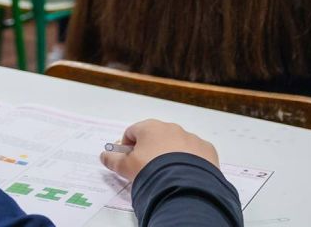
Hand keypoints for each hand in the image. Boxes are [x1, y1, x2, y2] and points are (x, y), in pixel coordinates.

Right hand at [99, 119, 219, 181]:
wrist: (183, 183)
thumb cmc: (151, 170)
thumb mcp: (126, 167)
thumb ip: (113, 160)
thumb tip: (104, 155)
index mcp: (150, 127)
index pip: (132, 132)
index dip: (127, 146)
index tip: (127, 159)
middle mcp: (171, 128)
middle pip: (155, 136)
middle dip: (150, 150)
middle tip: (147, 168)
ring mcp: (191, 138)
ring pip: (177, 144)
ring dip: (170, 155)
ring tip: (167, 174)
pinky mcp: (206, 150)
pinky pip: (195, 154)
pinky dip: (189, 161)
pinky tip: (184, 175)